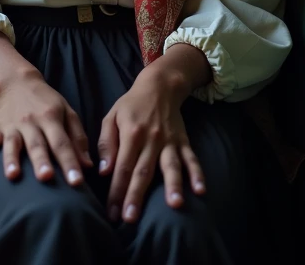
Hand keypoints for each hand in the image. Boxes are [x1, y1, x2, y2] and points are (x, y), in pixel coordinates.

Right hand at [0, 71, 92, 185]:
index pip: (62, 143)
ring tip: (13, 176)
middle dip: (41, 161)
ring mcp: (12, 125)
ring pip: (12, 143)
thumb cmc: (48, 103)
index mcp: (51, 118)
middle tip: (46, 177)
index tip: (77, 182)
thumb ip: (78, 138)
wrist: (19, 82)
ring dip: (11, 159)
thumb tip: (88, 166)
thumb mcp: (67, 112)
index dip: (70, 162)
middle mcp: (31, 122)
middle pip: (37, 144)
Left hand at [97, 44, 209, 222]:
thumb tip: (103, 171)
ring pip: (170, 166)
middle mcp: (151, 139)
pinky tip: (200, 190)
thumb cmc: (131, 105)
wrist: (160, 86)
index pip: (122, 167)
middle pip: (143, 171)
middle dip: (136, 196)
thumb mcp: (111, 117)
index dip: (116, 191)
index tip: (112, 213)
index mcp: (131, 134)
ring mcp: (169, 141)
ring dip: (172, 186)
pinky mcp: (183, 141)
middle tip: (130, 219)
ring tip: (174, 205)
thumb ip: (106, 143)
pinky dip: (197, 174)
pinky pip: (191, 159)